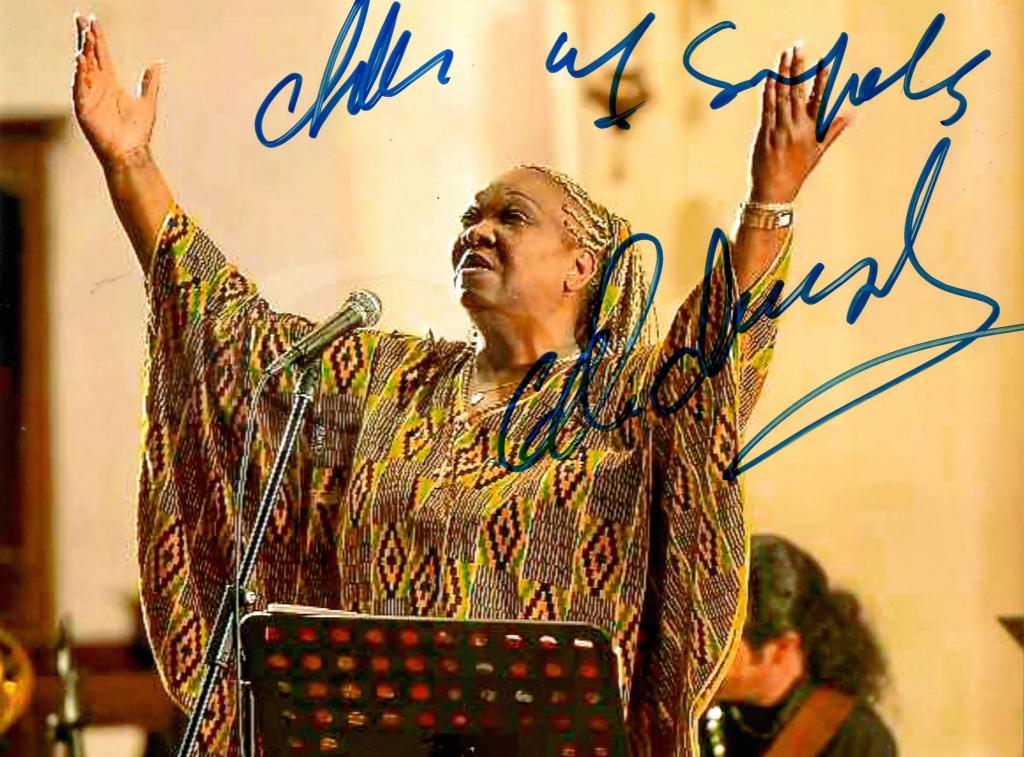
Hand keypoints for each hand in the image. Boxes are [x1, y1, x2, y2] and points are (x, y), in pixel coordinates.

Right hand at [72, 15, 161, 168]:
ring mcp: (89, 95)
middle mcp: (97, 86)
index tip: (92, 20)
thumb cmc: (138, 131)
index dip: (97, 38)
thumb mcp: (147, 101)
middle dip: (85, 38)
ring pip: (83, 68)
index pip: (101, 54)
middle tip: (81, 18)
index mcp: (110, 82)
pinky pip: (80, 87)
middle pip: (89, 56)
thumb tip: (157, 62)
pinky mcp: (83, 108)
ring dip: (83, 51)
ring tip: (85, 35)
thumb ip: (150, 81)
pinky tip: (81, 59)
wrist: (131, 152)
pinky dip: (80, 73)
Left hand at [749, 43, 850, 203]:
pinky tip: (770, 77)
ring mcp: (780, 130)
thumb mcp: (819, 152)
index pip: (820, 98)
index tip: (824, 60)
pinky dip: (769, 92)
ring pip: (782, 97)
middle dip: (798, 68)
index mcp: (813, 130)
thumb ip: (834, 130)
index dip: (821, 78)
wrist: (774, 192)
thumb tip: (853, 114)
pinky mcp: (765, 134)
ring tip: (784, 56)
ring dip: (783, 74)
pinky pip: (767, 108)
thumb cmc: (796, 172)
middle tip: (798, 48)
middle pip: (799, 92)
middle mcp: (798, 128)